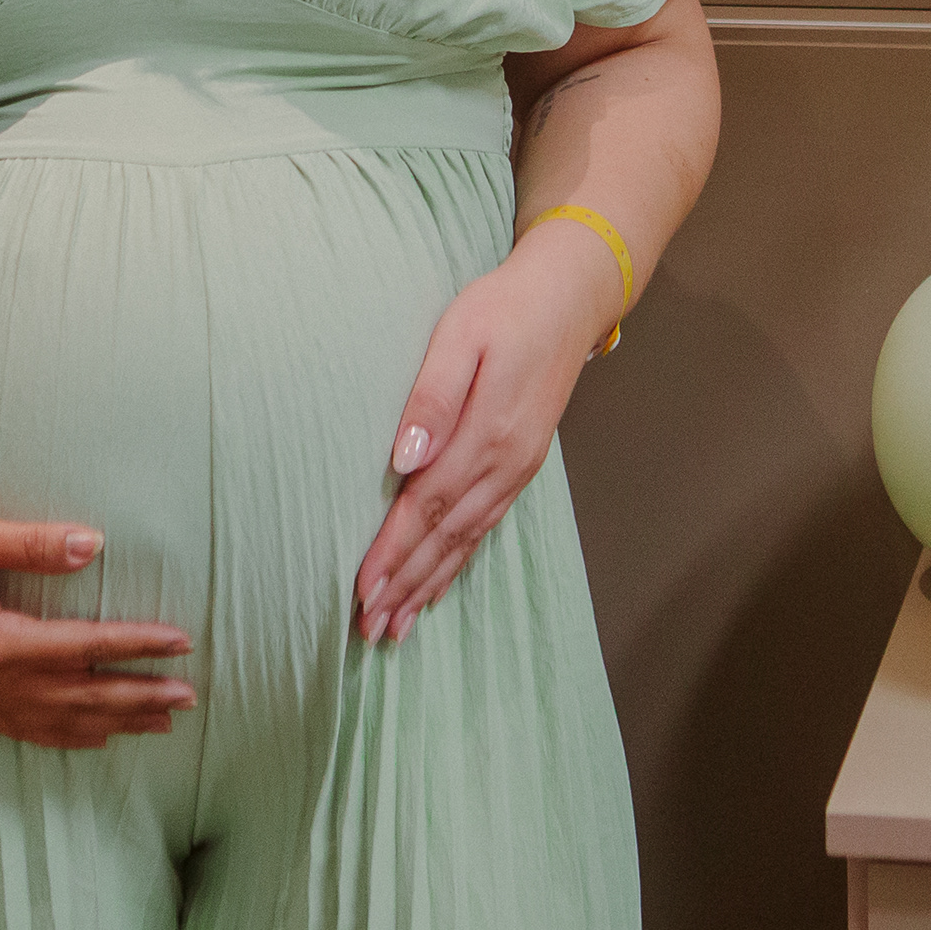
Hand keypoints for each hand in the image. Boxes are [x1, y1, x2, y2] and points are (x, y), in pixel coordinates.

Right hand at [0, 509, 194, 748]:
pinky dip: (68, 737)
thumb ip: (36, 545)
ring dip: (114, 722)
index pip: (87, 647)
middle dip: (140, 697)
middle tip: (188, 697)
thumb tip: (94, 544)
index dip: (137, 644)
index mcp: (0, 643)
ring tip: (158, 724)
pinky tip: (93, 738)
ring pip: (62, 722)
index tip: (181, 642)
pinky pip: (29, 730)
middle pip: (84, 697)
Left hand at [351, 223, 617, 642]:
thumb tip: (402, 460)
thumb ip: (432, 397)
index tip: (361, 590)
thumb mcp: (461, 334)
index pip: (428, 505)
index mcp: (489, 433)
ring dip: (428, 586)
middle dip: (405, 585)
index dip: (393, 551)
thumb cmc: (505, 307)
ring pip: (466, 541)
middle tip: (367, 631)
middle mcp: (507, 463)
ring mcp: (518, 469)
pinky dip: (457, 564)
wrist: (569, 298)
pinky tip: (437, 586)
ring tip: (394, 627)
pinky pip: (485, 528)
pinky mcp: (522, 465)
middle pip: (446, 537)